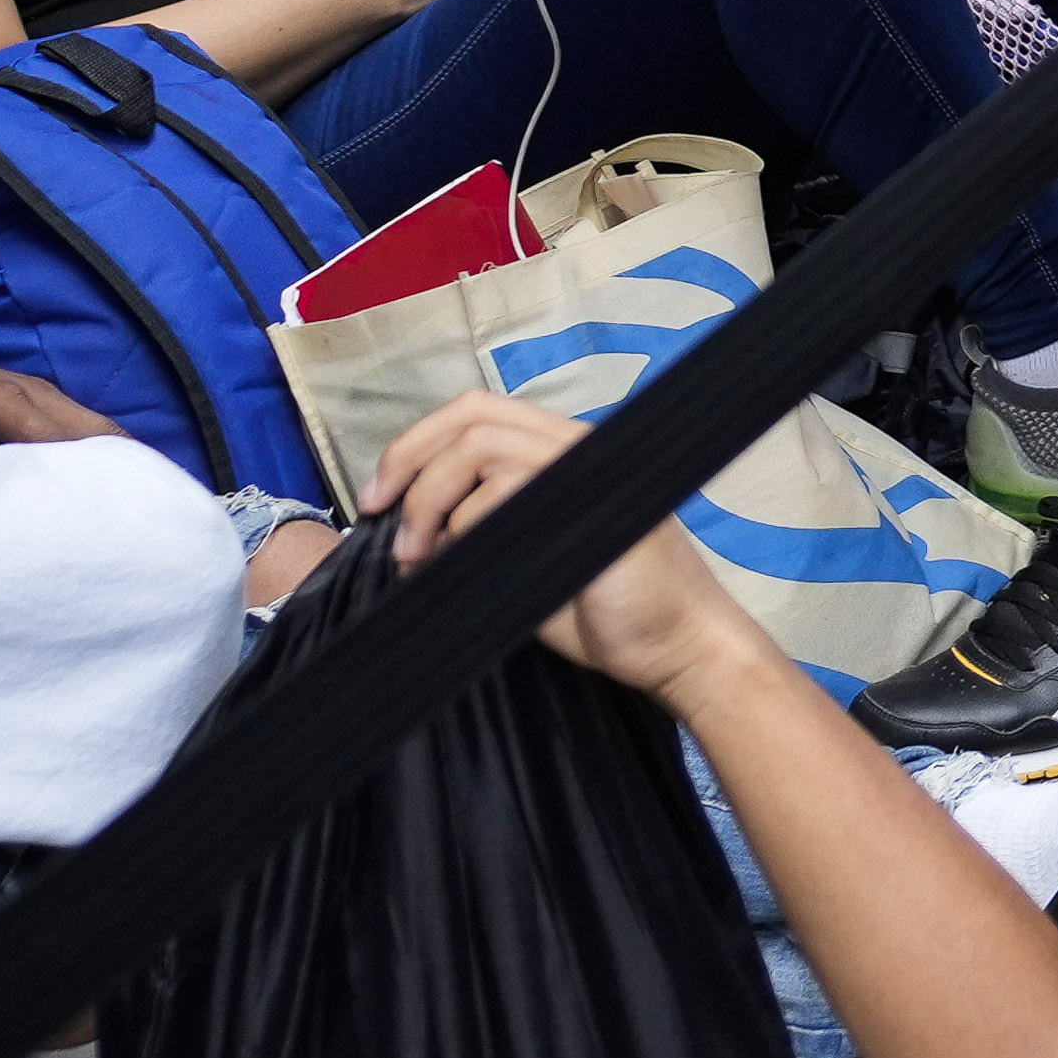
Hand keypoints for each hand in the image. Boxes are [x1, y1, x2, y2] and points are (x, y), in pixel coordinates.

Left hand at [357, 391, 751, 697]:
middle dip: (410, 462)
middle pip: (472, 417)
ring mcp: (590, 472)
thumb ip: (486, 527)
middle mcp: (579, 448)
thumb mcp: (534, 555)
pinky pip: (502, 500)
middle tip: (378, 515)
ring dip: (430, 503)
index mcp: (567, 451)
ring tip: (414, 557)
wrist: (680, 646)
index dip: (415, 442)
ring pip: (480, 452)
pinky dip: (461, 532)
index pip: (478, 411)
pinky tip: (450, 569)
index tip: (377, 496)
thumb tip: (408, 529)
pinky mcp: (592, 506)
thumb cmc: (610, 611)